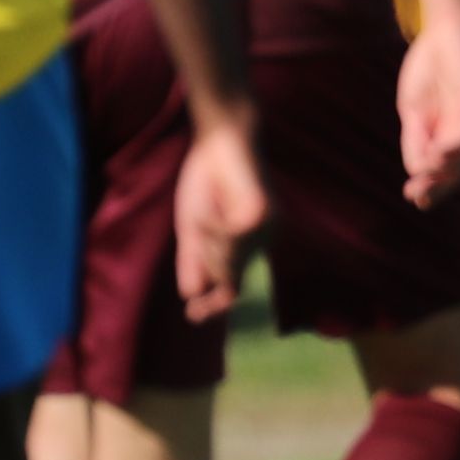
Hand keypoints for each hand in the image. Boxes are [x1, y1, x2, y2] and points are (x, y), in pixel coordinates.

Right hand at [173, 116, 267, 321]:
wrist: (217, 142)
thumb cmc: (205, 181)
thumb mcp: (192, 230)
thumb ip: (193, 262)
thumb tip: (192, 294)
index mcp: (246, 245)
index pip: (234, 286)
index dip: (215, 305)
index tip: (192, 317)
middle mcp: (262, 241)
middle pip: (227, 280)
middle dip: (204, 261)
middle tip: (197, 228)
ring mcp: (267, 230)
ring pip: (228, 263)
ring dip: (206, 243)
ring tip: (205, 212)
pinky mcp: (263, 215)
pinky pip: (228, 240)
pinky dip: (211, 229)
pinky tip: (208, 210)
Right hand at [396, 15, 459, 204]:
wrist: (446, 31)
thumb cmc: (429, 69)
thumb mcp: (413, 109)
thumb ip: (416, 137)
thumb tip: (417, 169)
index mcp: (446, 132)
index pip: (443, 168)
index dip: (431, 185)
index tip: (411, 197)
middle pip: (458, 167)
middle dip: (439, 186)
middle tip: (419, 199)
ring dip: (447, 170)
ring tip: (427, 181)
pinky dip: (456, 145)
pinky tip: (439, 154)